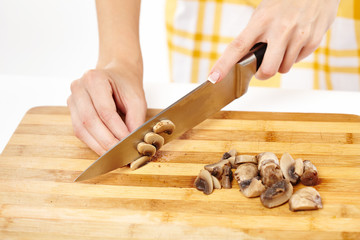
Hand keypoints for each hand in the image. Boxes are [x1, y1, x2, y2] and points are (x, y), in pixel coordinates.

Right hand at [67, 62, 146, 155]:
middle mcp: (79, 87)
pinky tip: (104, 149)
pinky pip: (79, 131)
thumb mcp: (137, 99)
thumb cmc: (126, 86)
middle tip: (120, 152)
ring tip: (113, 154)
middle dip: (107, 140)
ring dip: (98, 145)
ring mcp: (72, 99)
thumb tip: (131, 142)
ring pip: (81, 128)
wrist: (117, 75)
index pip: (105, 110)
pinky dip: (93, 143)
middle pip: (90, 121)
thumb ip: (135, 119)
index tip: (127, 142)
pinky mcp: (72, 111)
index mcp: (94, 78)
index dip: (116, 129)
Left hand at [208, 0, 339, 82]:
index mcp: (262, 21)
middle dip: (263, 74)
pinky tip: (296, 41)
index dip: (224, 64)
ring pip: (283, 68)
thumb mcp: (264, 13)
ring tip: (283, 46)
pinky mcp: (313, 40)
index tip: (214, 78)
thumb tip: (243, 60)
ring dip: (280, 64)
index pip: (238, 47)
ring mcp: (299, 35)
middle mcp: (280, 29)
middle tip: (262, 69)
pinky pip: (298, 61)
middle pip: (267, 69)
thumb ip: (253, 35)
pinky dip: (295, 56)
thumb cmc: (285, 2)